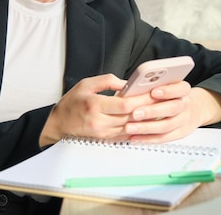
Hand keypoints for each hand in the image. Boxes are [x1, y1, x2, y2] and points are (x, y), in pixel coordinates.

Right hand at [39, 74, 155, 146]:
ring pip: (131, 127)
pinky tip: (147, 120)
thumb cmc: (72, 102)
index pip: (124, 105)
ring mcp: (103, 133)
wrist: (59, 123)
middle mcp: (99, 122)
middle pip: (131, 116)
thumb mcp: (86, 83)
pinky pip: (126, 134)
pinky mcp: (105, 139)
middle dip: (148, 108)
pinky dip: (137, 127)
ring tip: (158, 109)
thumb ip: (107, 81)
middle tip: (162, 99)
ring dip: (145, 119)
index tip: (153, 92)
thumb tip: (126, 83)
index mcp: (94, 105)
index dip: (141, 99)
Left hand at [124, 85, 220, 143]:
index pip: (179, 88)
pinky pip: (164, 138)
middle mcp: (187, 105)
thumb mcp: (171, 84)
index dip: (167, 90)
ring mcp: (184, 121)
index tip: (154, 91)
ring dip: (146, 128)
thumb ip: (156, 83)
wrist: (196, 107)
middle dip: (152, 111)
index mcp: (185, 90)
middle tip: (134, 112)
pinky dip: (148, 139)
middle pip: (171, 109)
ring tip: (129, 127)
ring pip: (166, 126)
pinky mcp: (180, 133)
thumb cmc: (173, 93)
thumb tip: (132, 86)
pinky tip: (133, 138)